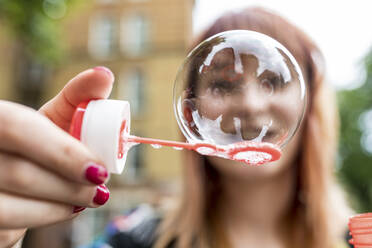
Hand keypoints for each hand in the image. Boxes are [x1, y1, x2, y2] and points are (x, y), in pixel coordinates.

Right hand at [0, 67, 113, 246]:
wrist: (8, 175)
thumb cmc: (36, 144)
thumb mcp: (52, 119)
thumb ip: (79, 98)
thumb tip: (104, 74)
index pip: (16, 127)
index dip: (62, 152)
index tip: (99, 170)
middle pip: (19, 173)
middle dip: (70, 186)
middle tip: (100, 190)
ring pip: (10, 208)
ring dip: (60, 206)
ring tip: (85, 199)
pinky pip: (5, 228)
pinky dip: (44, 218)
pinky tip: (63, 208)